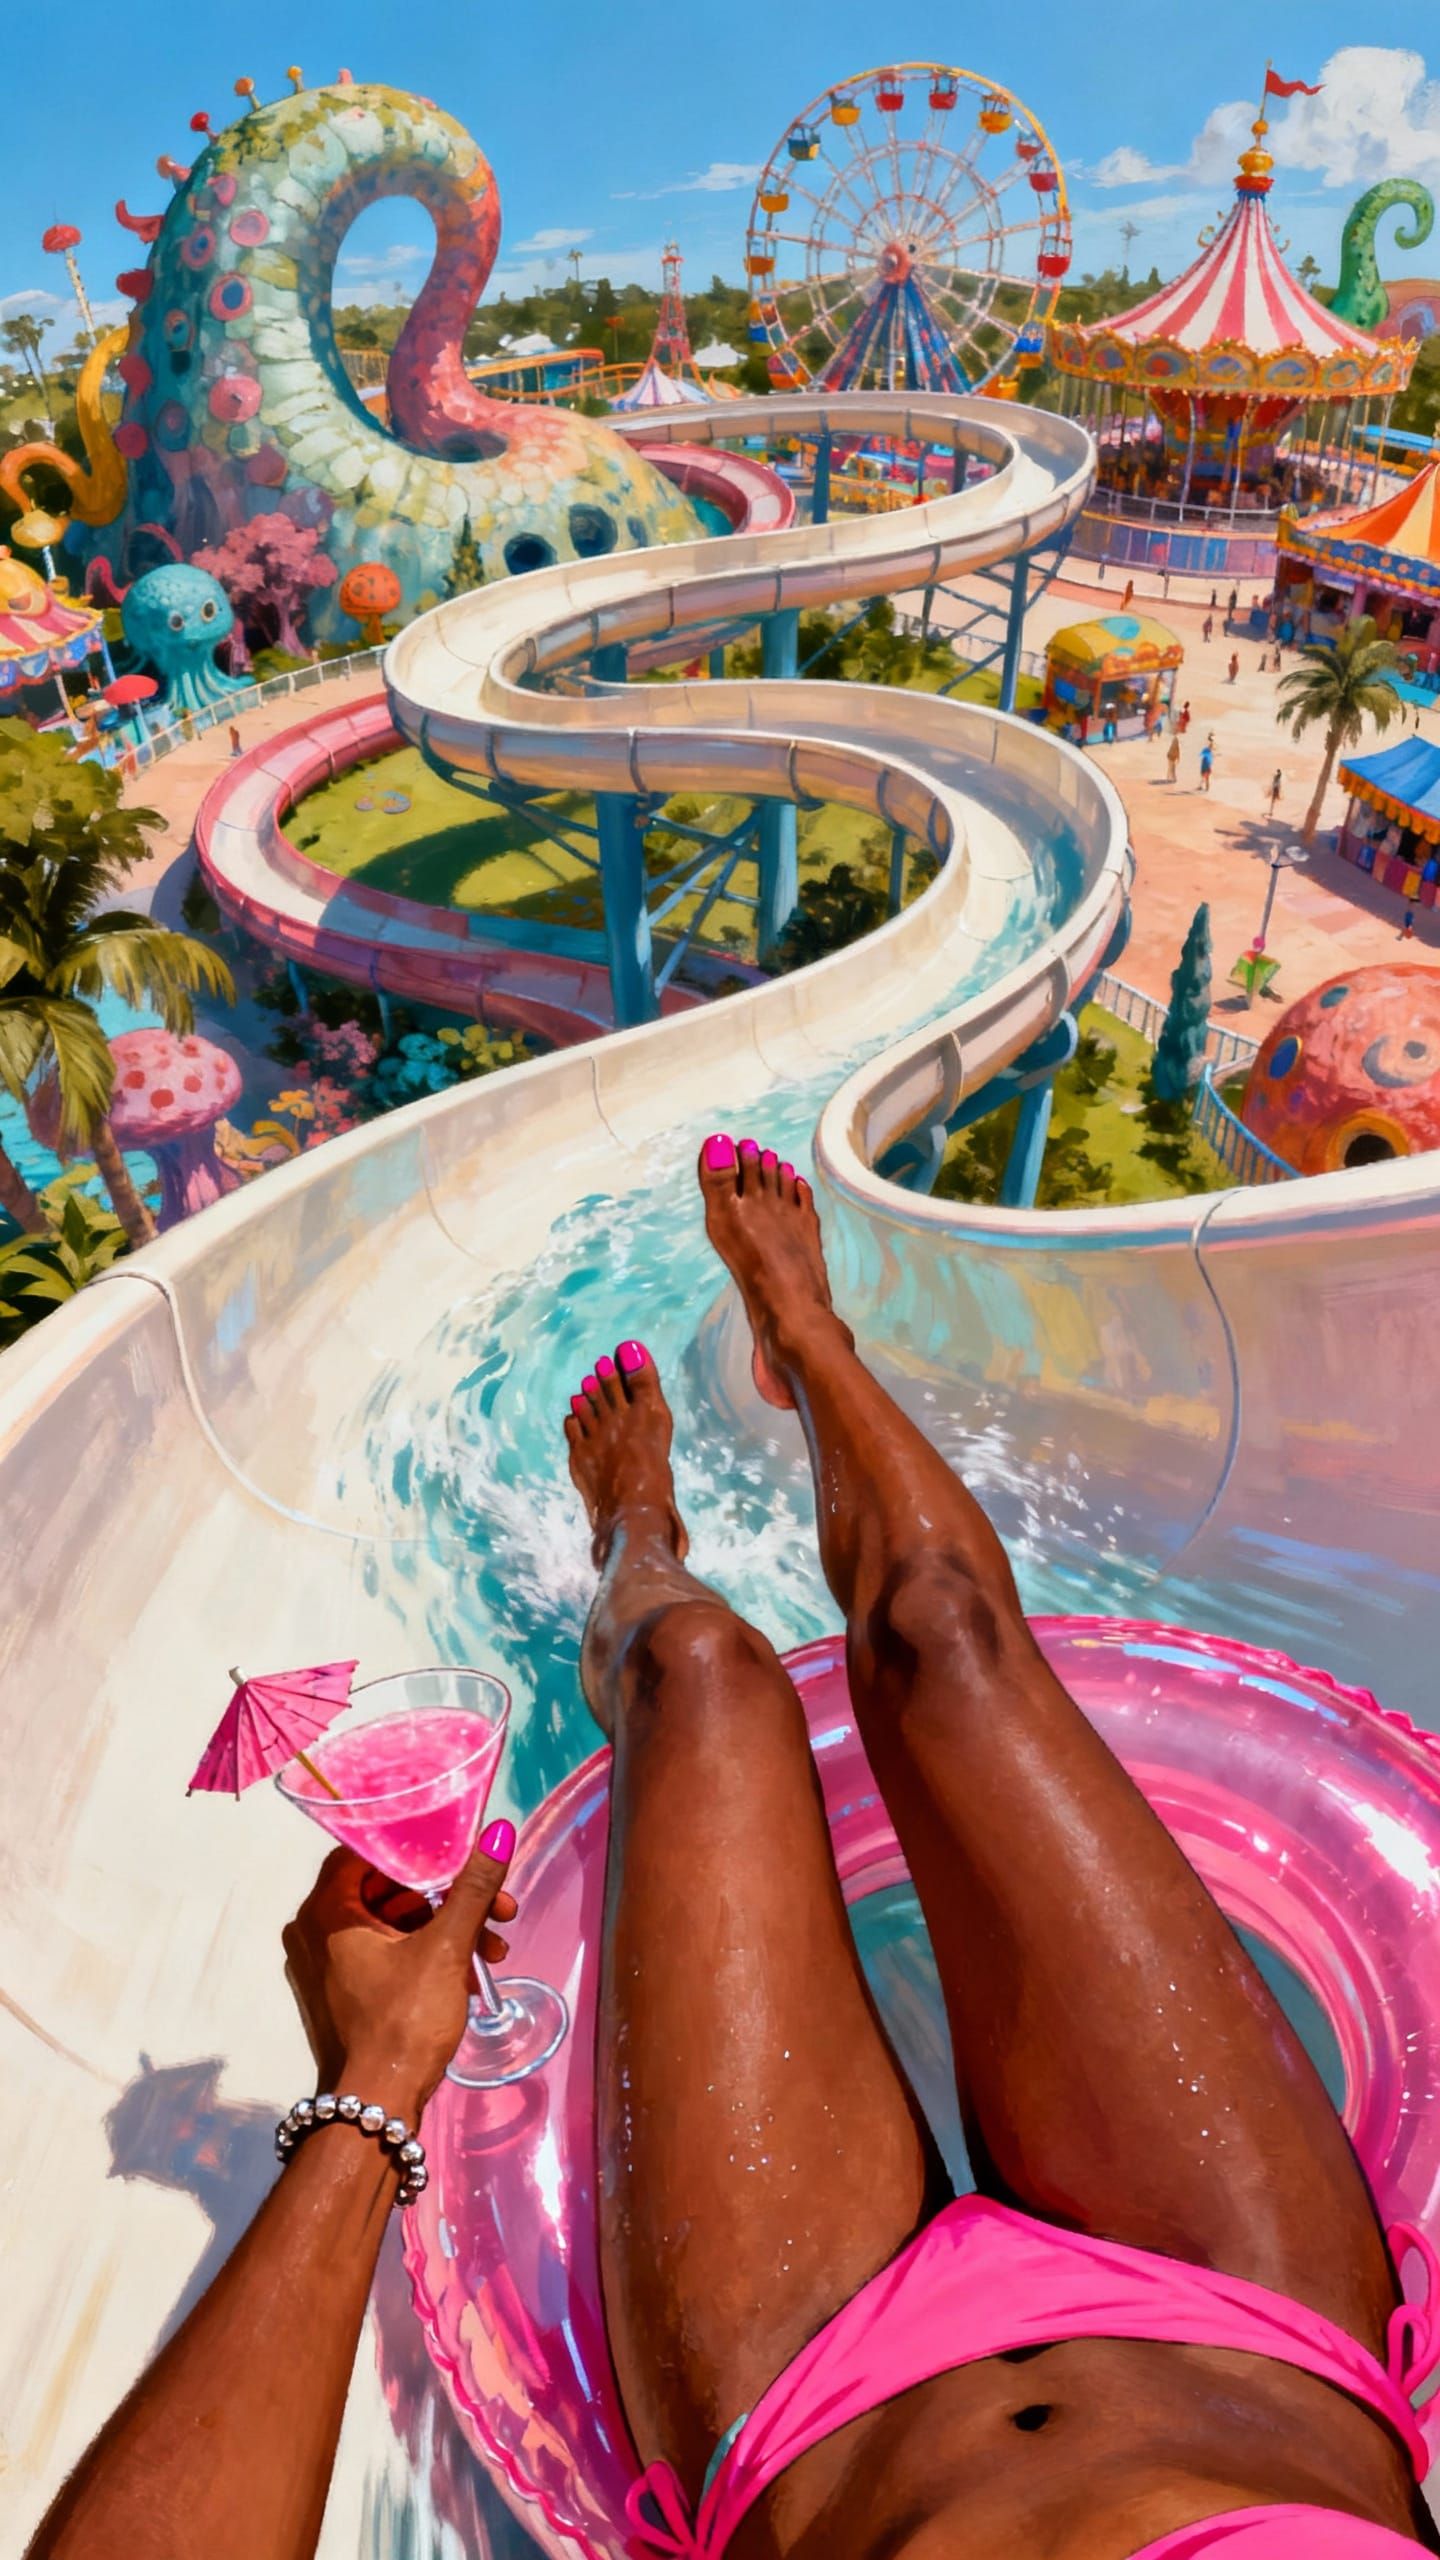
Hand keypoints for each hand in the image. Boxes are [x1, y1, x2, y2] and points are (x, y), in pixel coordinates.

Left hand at [282, 1839, 518, 2114]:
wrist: (377, 2107)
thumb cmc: (403, 2021)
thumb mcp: (445, 1948)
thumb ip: (473, 1888)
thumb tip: (498, 1832)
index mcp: (326, 1911)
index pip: (368, 1850)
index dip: (420, 1846)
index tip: (464, 1849)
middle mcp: (315, 1930)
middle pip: (390, 1889)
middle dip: (450, 1895)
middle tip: (498, 1907)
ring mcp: (328, 1964)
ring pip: (396, 1923)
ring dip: (448, 1927)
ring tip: (495, 1948)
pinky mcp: (345, 1991)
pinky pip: (389, 1952)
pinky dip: (429, 1953)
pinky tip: (472, 1969)